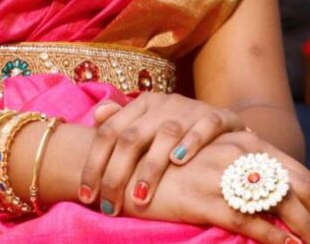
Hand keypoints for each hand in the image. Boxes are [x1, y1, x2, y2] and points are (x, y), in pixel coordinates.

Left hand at [79, 92, 245, 213]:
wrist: (224, 119)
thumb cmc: (178, 128)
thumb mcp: (149, 121)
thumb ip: (122, 120)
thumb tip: (97, 115)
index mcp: (142, 105)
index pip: (110, 132)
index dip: (95, 163)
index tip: (86, 195)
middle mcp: (163, 104)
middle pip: (133, 137)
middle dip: (117, 173)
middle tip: (109, 206)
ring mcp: (190, 109)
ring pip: (166, 134)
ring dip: (151, 166)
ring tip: (139, 197)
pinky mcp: (217, 117)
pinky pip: (205, 126)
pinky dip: (192, 142)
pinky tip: (179, 163)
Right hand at [118, 130, 309, 243]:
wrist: (125, 166)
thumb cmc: (168, 166)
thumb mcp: (208, 157)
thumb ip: (240, 165)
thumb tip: (274, 191)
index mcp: (243, 140)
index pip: (298, 173)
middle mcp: (239, 151)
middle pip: (300, 186)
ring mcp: (224, 173)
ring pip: (283, 206)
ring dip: (308, 233)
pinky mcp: (207, 198)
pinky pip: (252, 223)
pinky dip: (275, 240)